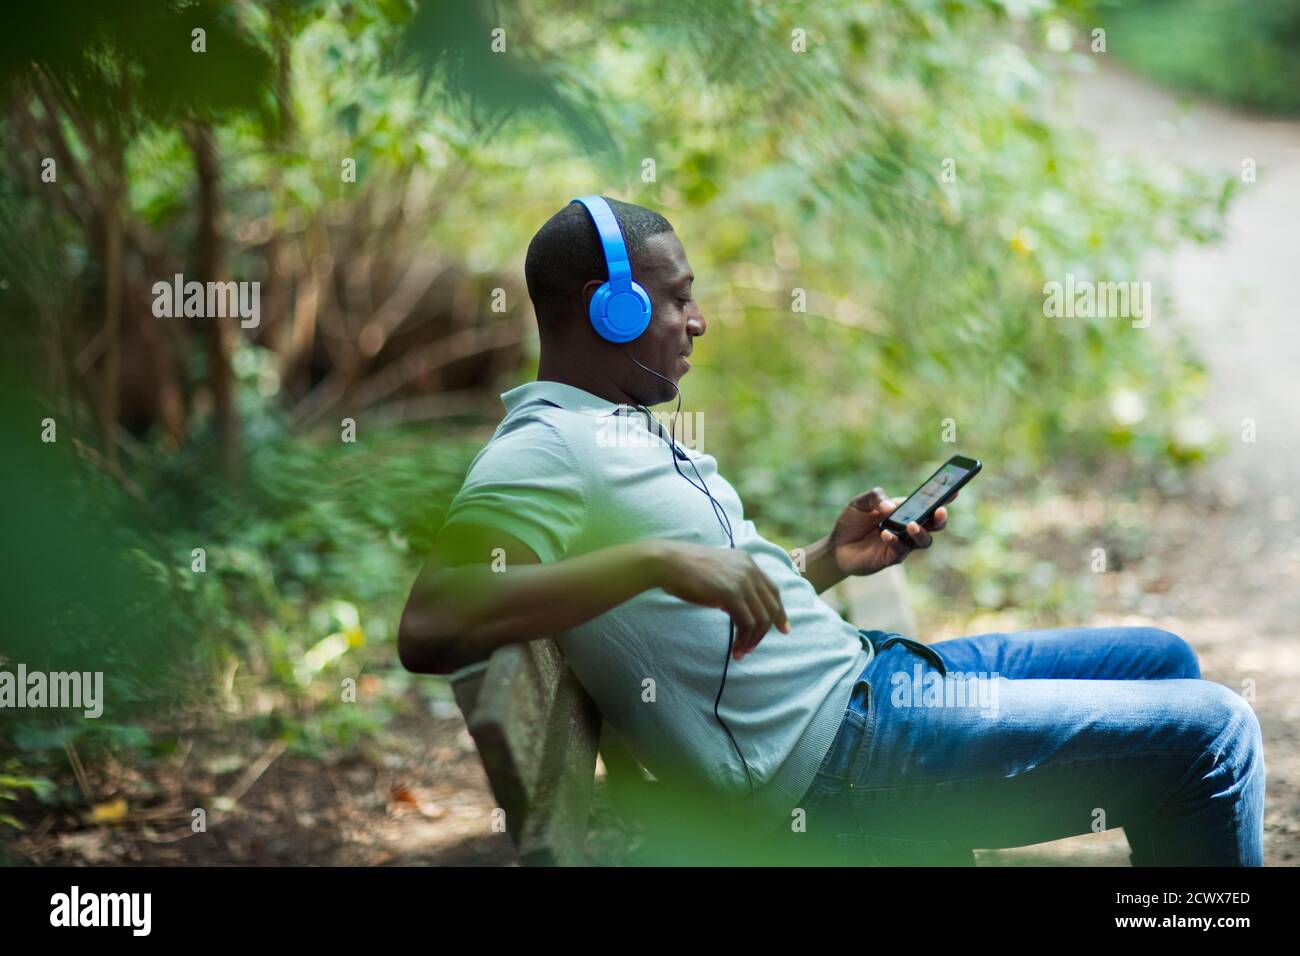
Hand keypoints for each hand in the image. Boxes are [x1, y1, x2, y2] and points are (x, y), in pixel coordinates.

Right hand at [652, 541, 789, 660]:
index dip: (780, 612)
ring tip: (742, 651)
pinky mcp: (730, 593)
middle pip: (770, 606)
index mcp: (747, 561)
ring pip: (760, 618)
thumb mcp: (717, 570)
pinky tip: (736, 649)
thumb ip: (733, 582)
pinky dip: (744, 639)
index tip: (784, 629)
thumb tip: (740, 607)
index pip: (773, 590)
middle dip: (766, 630)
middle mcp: (749, 569)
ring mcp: (741, 581)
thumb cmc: (685, 569)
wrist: (668, 562)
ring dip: (753, 639)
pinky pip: (747, 623)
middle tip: (753, 647)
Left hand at [828, 487, 952, 576]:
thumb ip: (874, 497)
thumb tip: (889, 507)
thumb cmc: (852, 521)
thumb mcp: (859, 503)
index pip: (928, 503)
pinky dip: (896, 542)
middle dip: (940, 518)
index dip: (944, 497)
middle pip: (934, 524)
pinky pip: (901, 552)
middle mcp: (909, 527)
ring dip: (921, 533)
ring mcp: (902, 543)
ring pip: (924, 541)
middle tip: (939, 511)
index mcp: (906, 510)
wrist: (837, 545)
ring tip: (911, 525)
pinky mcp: (891, 558)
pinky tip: (886, 534)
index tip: (955, 490)